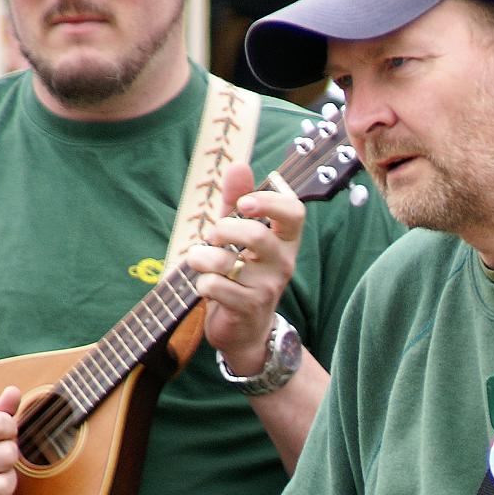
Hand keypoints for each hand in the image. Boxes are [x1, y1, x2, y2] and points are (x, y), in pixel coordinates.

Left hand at [191, 163, 305, 373]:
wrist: (245, 330)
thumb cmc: (241, 274)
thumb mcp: (237, 235)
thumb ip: (236, 200)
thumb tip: (238, 164)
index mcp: (285, 240)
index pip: (294, 212)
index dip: (269, 201)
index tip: (244, 203)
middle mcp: (282, 263)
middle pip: (256, 234)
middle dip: (223, 229)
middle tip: (212, 237)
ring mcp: (267, 287)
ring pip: (227, 261)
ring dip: (201, 257)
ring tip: (198, 261)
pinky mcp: (247, 308)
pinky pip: (215, 286)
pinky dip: (201, 283)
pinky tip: (205, 287)